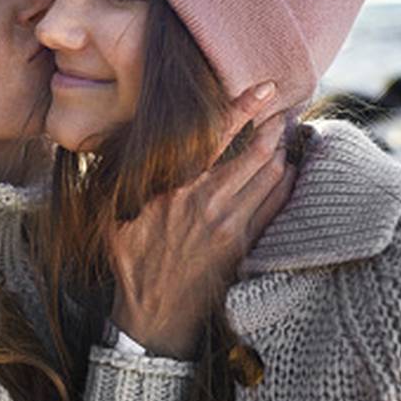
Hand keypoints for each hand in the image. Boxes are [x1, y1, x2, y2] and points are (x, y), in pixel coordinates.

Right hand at [108, 82, 296, 358]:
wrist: (153, 313)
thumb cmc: (130, 257)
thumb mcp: (113, 211)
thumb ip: (124, 172)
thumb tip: (128, 134)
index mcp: (175, 187)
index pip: (218, 135)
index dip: (245, 106)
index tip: (266, 87)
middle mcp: (208, 202)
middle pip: (258, 151)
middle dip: (275, 125)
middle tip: (283, 109)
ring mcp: (231, 225)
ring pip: (273, 174)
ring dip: (282, 150)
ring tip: (284, 135)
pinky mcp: (246, 244)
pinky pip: (277, 203)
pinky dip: (287, 181)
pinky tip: (286, 170)